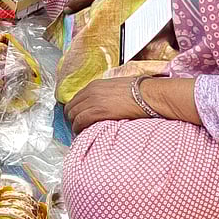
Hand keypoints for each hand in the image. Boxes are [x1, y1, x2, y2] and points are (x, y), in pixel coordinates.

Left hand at [64, 76, 200, 134]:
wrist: (147, 94)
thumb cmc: (138, 92)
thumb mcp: (116, 88)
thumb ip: (105, 94)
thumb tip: (104, 104)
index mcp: (95, 85)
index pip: (76, 98)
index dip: (75, 110)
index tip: (78, 118)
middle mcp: (91, 91)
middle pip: (71, 107)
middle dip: (72, 118)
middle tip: (77, 127)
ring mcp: (93, 101)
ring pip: (73, 115)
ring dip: (75, 125)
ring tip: (80, 132)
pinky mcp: (98, 111)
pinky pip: (80, 121)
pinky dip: (78, 128)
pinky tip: (82, 133)